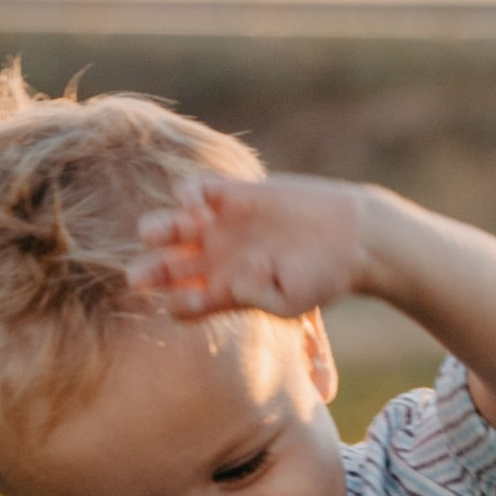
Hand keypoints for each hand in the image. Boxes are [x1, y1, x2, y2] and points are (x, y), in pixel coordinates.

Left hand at [131, 172, 368, 323]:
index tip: (190, 299)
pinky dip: (187, 196)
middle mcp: (215, 259)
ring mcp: (221, 226)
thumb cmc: (325, 277)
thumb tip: (230, 278)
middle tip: (142, 276)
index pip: (182, 304)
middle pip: (163, 269)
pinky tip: (202, 207)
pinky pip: (193, 191)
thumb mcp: (292, 303)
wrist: (353, 236)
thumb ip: (255, 298)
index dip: (176, 304)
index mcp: (226, 292)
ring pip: (168, 228)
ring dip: (159, 229)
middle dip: (147, 273)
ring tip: (182, 230)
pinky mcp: (233, 193)